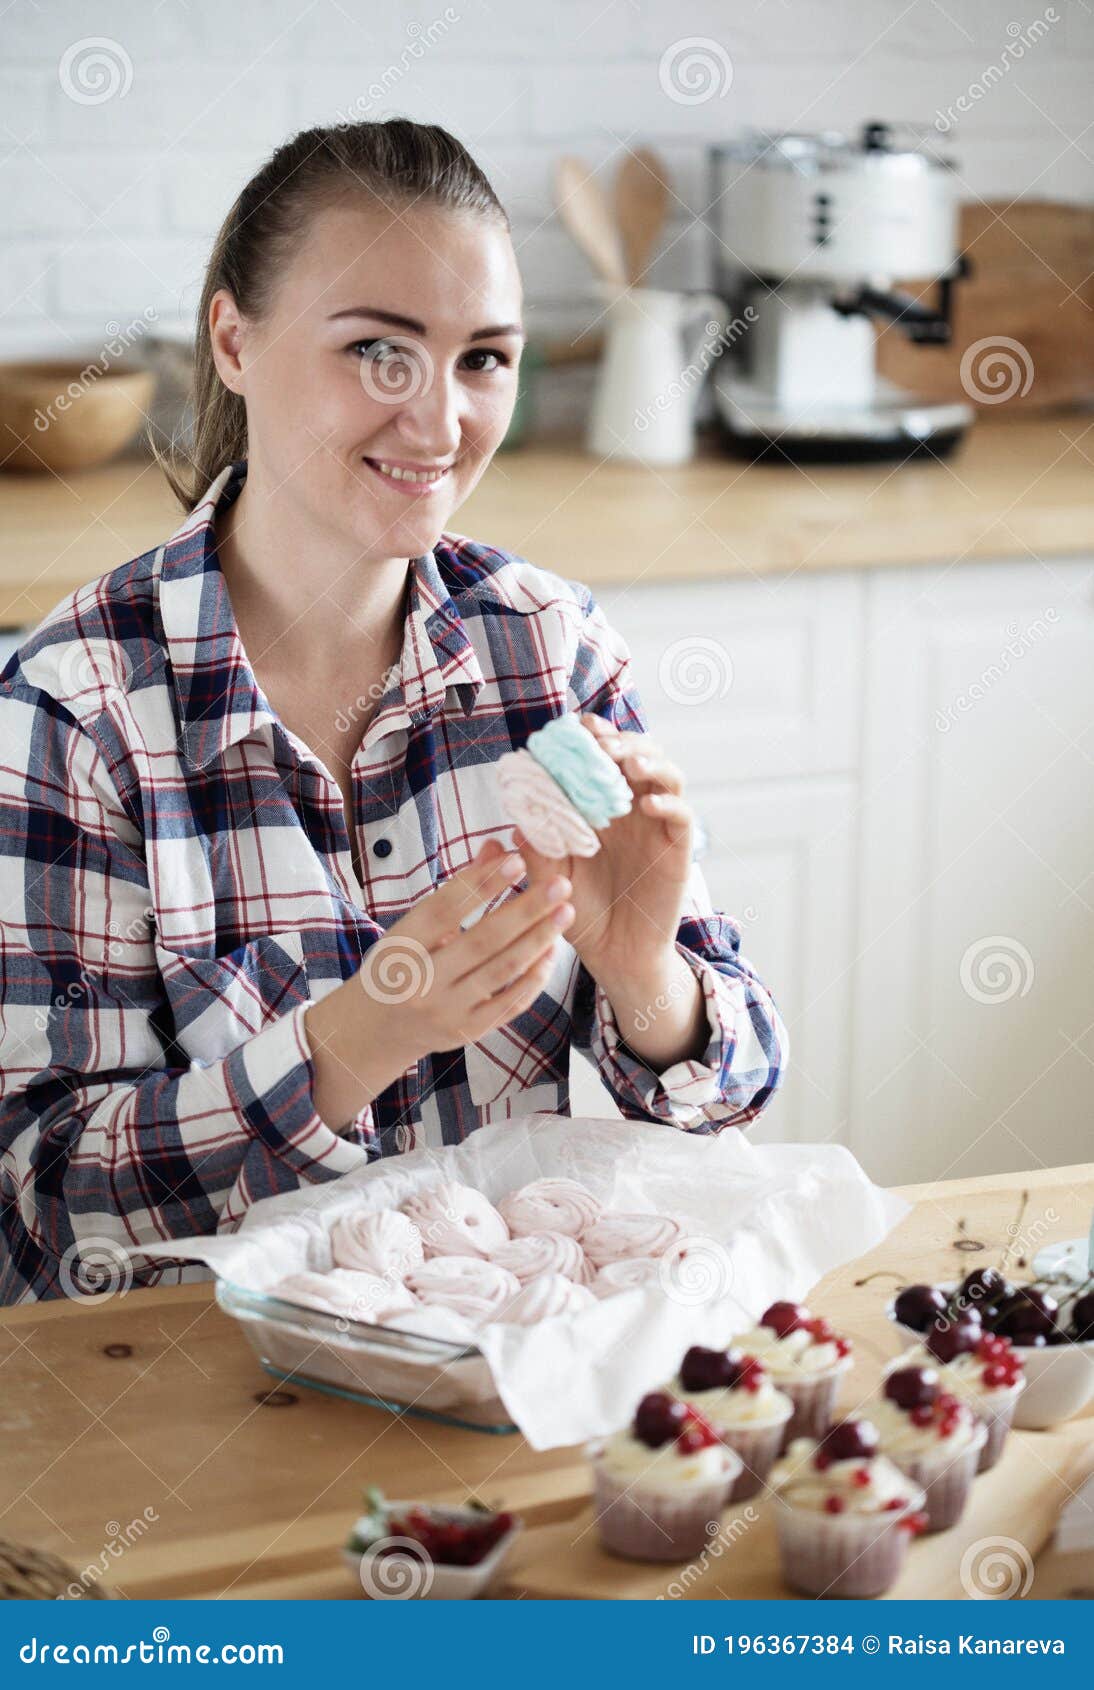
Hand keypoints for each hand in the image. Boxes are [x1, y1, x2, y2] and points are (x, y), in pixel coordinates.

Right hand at [359, 837, 575, 1060]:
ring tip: (565, 912)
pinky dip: (534, 976)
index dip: (481, 884)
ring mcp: (446, 1010)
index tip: (516, 859)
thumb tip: (495, 847)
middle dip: (526, 910)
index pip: (444, 909)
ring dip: (539, 939)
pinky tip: (551, 950)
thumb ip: (456, 890)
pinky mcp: (467, 1031)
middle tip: (559, 884)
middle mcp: (422, 980)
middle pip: (482, 940)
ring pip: (502, 970)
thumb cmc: (399, 964)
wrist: (378, 1029)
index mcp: (401, 946)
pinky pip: (510, 1003)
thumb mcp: (413, 926)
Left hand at [509, 713, 693, 991]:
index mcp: (601, 806)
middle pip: (639, 754)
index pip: (602, 757)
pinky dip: (668, 804)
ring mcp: (658, 826)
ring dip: (649, 761)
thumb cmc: (581, 913)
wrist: (613, 955)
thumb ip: (536, 850)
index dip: (592, 737)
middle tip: (600, 743)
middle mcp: (632, 809)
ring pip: (667, 775)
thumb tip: (515, 819)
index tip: (573, 727)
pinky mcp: (678, 849)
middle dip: (620, 741)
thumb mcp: (549, 879)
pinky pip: (683, 816)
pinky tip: (646, 805)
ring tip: (627, 764)